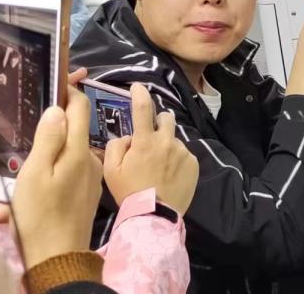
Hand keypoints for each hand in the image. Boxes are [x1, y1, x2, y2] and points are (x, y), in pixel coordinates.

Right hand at [0, 69, 92, 223]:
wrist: (58, 260)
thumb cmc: (40, 215)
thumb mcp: (35, 172)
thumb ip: (48, 137)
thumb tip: (58, 108)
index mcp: (78, 150)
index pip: (80, 107)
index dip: (69, 91)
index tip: (55, 82)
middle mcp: (91, 160)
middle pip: (74, 129)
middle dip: (54, 126)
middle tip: (29, 133)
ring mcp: (91, 178)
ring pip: (68, 154)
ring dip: (47, 157)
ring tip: (22, 175)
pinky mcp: (87, 194)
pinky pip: (68, 175)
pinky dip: (50, 179)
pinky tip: (28, 196)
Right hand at [103, 83, 198, 214]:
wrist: (153, 217)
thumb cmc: (129, 193)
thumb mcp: (110, 170)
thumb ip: (116, 146)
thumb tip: (128, 137)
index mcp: (144, 141)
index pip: (142, 108)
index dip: (139, 93)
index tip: (138, 87)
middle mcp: (166, 141)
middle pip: (166, 117)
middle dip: (159, 122)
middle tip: (151, 137)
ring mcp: (182, 152)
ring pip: (174, 139)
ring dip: (167, 144)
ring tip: (160, 165)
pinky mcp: (193, 163)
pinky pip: (184, 154)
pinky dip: (177, 159)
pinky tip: (170, 175)